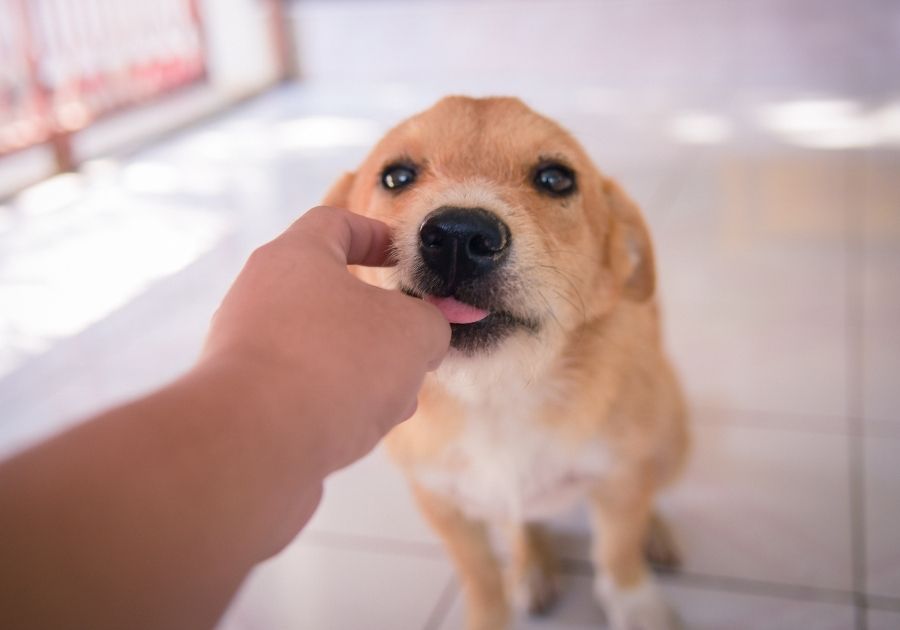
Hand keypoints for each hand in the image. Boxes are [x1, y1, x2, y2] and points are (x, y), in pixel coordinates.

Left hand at [200, 206, 449, 474]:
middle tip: (412, 347)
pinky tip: (358, 431)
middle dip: (380, 323)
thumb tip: (426, 333)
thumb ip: (431, 322)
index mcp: (294, 256)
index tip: (405, 261)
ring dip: (362, 369)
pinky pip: (300, 388)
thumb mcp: (412, 332)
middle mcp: (260, 294)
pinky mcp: (242, 400)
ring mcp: (245, 349)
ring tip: (395, 402)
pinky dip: (333, 402)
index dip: (377, 236)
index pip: (335, 222)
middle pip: (330, 294)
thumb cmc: (337, 363)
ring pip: (320, 348)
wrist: (254, 443)